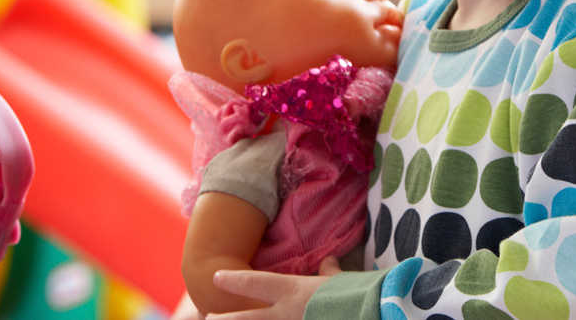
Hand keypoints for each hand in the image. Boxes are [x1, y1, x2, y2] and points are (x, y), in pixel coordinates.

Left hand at [207, 256, 342, 318]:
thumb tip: (328, 261)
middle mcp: (285, 313)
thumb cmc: (354, 293)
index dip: (234, 280)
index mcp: (292, 290)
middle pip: (246, 317)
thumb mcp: (340, 280)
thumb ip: (329, 273)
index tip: (215, 277)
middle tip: (207, 318)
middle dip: (224, 319)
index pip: (255, 283)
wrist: (368, 311)